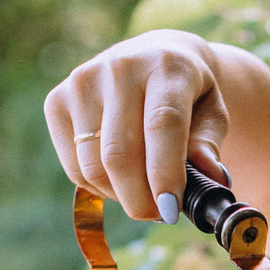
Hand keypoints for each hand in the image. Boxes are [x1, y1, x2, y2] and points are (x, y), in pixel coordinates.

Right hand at [47, 32, 235, 221]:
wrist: (153, 55)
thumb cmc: (188, 94)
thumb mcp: (213, 113)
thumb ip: (210, 146)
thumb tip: (213, 180)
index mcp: (166, 66)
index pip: (162, 124)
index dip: (165, 173)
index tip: (170, 210)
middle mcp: (120, 68)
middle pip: (120, 153)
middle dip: (140, 199)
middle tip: (159, 214)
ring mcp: (82, 82)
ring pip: (93, 166)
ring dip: (120, 196)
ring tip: (142, 193)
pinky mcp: (57, 101)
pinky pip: (75, 167)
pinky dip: (98, 188)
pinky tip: (118, 179)